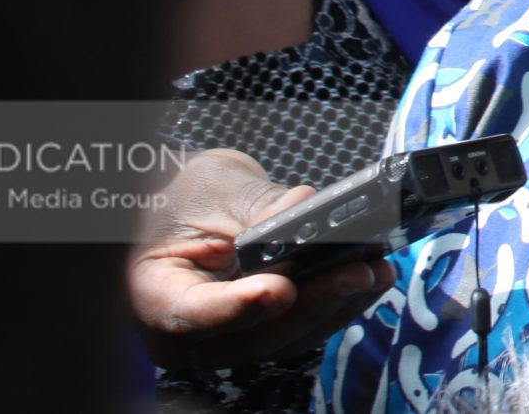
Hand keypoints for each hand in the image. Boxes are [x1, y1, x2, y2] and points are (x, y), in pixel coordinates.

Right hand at [129, 148, 396, 370]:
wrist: (176, 206)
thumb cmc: (181, 197)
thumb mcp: (211, 190)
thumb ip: (256, 207)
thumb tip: (303, 209)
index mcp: (152, 296)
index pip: (192, 314)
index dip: (239, 307)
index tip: (280, 289)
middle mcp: (187, 333)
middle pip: (251, 335)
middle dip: (312, 304)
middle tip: (356, 273)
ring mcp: (225, 337)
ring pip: (284, 338)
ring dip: (336, 306)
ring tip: (376, 272)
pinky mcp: (259, 329)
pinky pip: (300, 326)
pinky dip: (336, 303)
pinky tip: (369, 278)